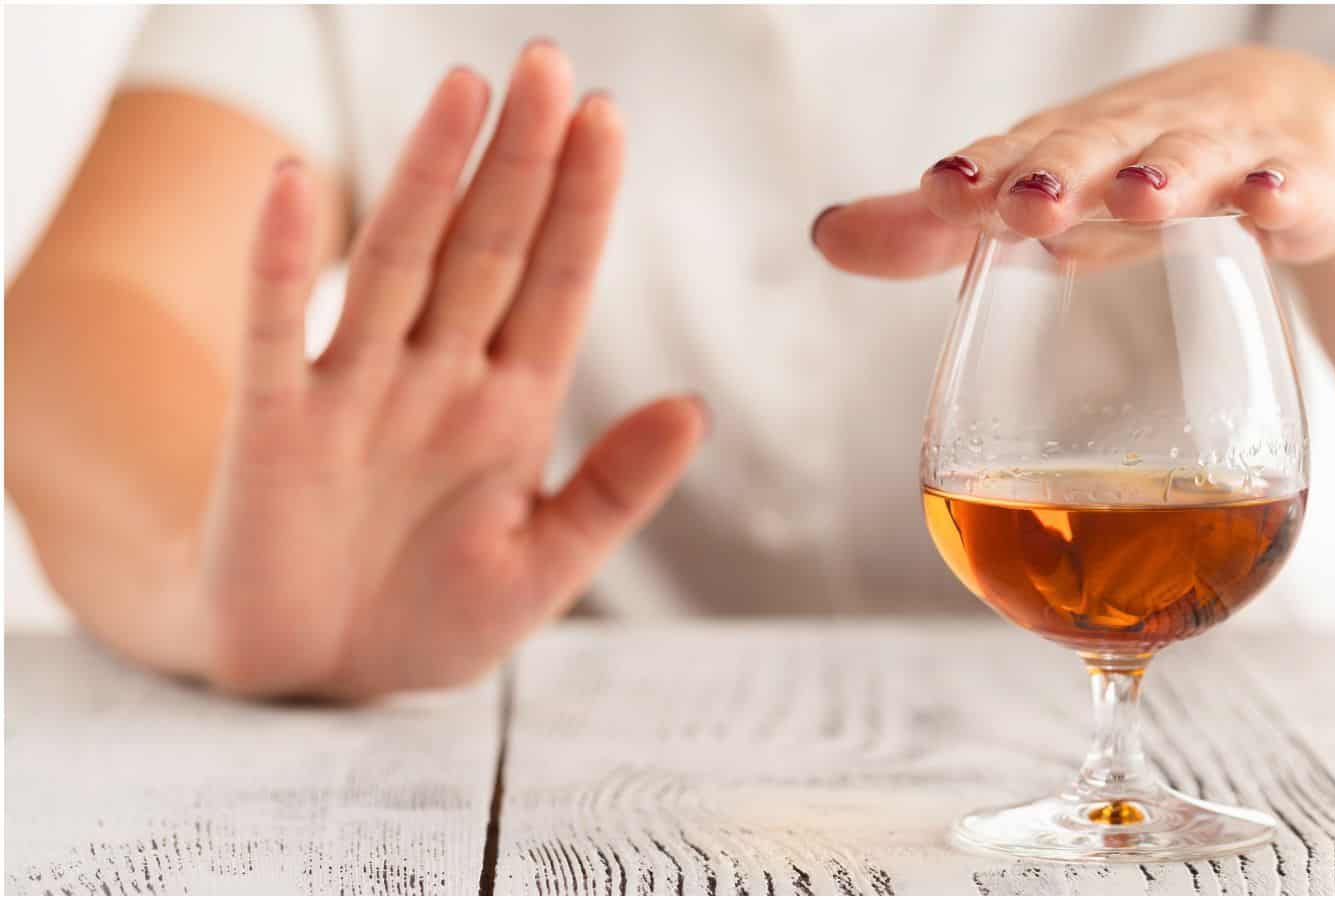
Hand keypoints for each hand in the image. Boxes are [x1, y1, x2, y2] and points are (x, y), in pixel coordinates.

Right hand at [200, 44, 705, 698]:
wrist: (319, 676)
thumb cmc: (433, 617)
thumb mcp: (543, 568)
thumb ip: (614, 491)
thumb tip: (693, 407)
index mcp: (512, 408)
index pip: (556, 284)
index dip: (581, 203)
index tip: (608, 118)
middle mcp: (437, 379)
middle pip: (486, 250)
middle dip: (521, 162)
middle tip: (549, 64)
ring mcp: (355, 394)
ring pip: (398, 266)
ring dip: (427, 179)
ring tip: (463, 92)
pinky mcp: (273, 427)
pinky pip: (274, 331)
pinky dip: (280, 261)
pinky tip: (295, 182)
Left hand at [814, 46, 1334, 275]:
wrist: (1281, 126)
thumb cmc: (1131, 172)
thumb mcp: (1040, 202)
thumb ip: (937, 233)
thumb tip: (825, 234)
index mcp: (1066, 147)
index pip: (1015, 154)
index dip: (981, 173)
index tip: (942, 191)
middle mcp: (1135, 137)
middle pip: (1096, 146)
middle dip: (1061, 171)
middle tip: (1026, 202)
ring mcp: (1222, 152)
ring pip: (1193, 159)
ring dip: (1167, 176)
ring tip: (1140, 197)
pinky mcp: (1298, 181)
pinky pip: (1296, 187)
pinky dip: (1286, 193)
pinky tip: (1270, 206)